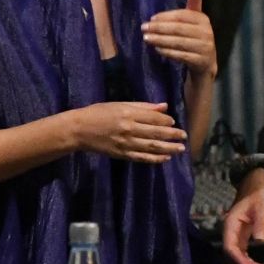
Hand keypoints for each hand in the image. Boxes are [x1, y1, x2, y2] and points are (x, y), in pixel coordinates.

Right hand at [72, 101, 186, 163]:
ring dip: (168, 148)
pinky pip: (141, 158)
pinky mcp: (121, 154)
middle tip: (184, 136)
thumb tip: (164, 106)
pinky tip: (165, 158)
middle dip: (172, 135)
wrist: (79, 130)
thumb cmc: (99, 112)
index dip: (166, 120)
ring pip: (151, 147)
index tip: (174, 121)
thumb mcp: (120, 104)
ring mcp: (125, 143)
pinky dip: (155, 159)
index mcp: (129, 113)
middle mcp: (129, 129)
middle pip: (156, 133)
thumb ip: (143, 106)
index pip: (154, 118)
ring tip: (180, 149)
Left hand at [142, 0, 216, 78]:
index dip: (165, 17)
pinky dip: (167, 52)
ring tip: (146, 38)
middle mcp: (206, 33)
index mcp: (203, 20)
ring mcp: (204, 48)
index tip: (151, 19)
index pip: (182, 16)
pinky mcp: (200, 61)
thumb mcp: (195, 22)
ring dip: (160, 40)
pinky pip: (180, 55)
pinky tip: (157, 49)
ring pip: (178, 42)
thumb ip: (193, 6)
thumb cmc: (196, 39)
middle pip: (178, 29)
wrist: (206, 64)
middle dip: (159, 28)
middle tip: (143, 28)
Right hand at [222, 169, 263, 263]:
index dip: (238, 260)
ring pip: (235, 256)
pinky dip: (247, 262)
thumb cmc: (258, 194)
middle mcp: (230, 231)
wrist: (256, 186)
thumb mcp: (262, 207)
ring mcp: (235, 235)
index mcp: (230, 223)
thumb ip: (261, 223)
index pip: (230, 246)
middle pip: (231, 254)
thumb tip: (260, 241)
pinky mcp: (241, 237)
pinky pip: (241, 253)